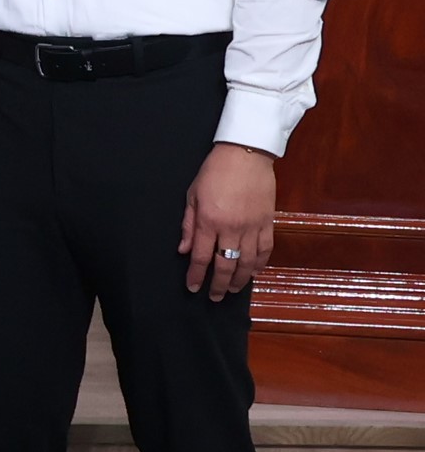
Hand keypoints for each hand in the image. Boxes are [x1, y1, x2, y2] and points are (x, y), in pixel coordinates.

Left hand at [180, 142, 280, 299]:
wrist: (245, 155)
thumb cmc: (214, 172)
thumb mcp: (192, 195)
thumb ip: (188, 225)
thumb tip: (183, 250)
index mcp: (209, 221)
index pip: (201, 256)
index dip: (196, 275)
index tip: (192, 287)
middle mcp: (231, 228)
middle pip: (225, 265)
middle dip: (218, 284)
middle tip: (213, 297)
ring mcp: (252, 226)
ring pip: (248, 262)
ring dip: (240, 280)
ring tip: (232, 290)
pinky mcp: (268, 223)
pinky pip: (265, 249)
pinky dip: (260, 264)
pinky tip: (254, 272)